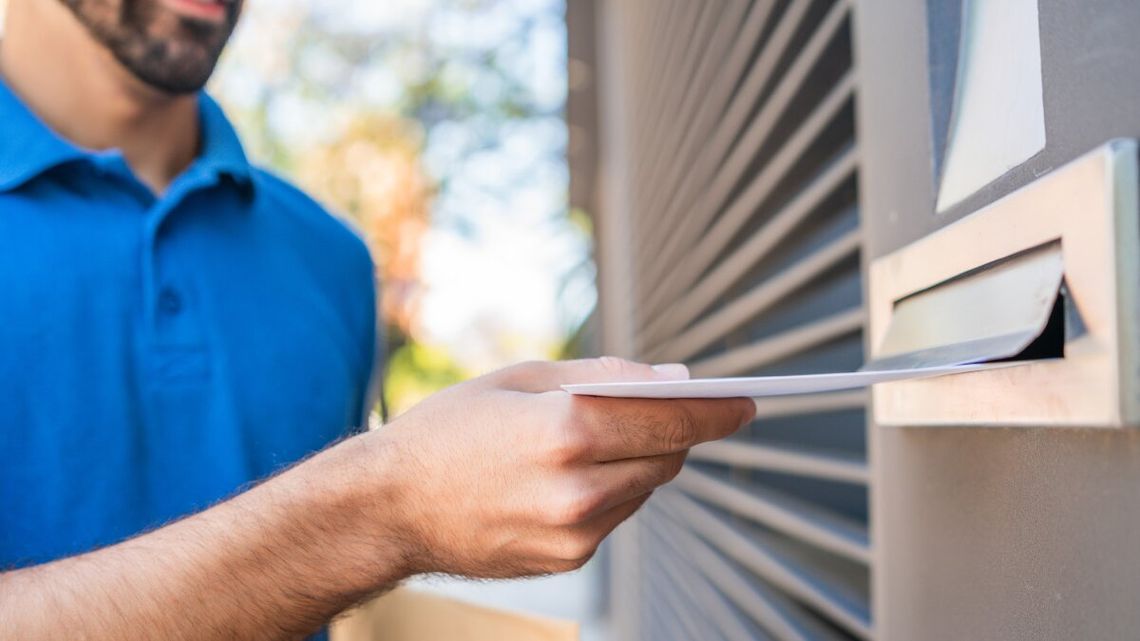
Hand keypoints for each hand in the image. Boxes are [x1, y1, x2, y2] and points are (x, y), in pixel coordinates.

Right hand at [364, 357, 755, 577]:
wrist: (391, 507)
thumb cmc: (449, 430)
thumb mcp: (522, 378)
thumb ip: (606, 377)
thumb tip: (674, 380)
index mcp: (567, 430)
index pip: (673, 417)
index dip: (718, 408)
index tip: (747, 401)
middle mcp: (579, 488)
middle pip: (669, 455)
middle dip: (678, 428)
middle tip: (673, 405)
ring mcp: (575, 532)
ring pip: (647, 488)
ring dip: (644, 459)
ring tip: (606, 436)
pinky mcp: (568, 558)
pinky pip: (618, 515)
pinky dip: (614, 489)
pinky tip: (576, 472)